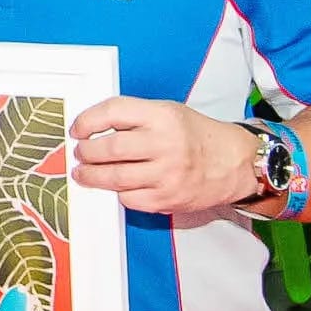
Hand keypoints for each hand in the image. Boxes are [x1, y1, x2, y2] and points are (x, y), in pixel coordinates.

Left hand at [68, 97, 261, 216]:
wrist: (233, 162)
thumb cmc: (195, 135)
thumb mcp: (168, 112)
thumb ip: (134, 118)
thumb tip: (92, 129)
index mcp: (162, 116)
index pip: (113, 112)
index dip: (87, 121)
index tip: (77, 130)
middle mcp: (164, 143)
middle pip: (108, 149)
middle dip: (85, 153)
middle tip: (80, 154)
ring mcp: (167, 174)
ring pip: (114, 178)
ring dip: (91, 176)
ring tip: (84, 173)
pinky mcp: (168, 198)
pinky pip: (129, 199)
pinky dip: (118, 193)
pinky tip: (116, 187)